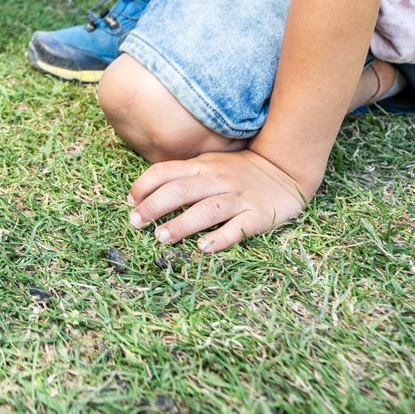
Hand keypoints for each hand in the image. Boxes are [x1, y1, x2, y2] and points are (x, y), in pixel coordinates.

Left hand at [127, 149, 310, 253]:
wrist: (284, 170)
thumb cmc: (237, 171)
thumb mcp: (208, 165)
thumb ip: (182, 176)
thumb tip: (145, 195)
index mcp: (201, 167)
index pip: (166, 171)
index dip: (144, 185)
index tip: (130, 202)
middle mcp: (217, 180)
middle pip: (181, 190)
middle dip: (154, 206)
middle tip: (135, 223)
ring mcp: (238, 198)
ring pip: (207, 209)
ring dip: (182, 223)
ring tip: (161, 237)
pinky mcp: (257, 216)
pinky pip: (237, 228)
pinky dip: (220, 238)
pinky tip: (203, 248)